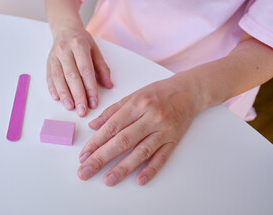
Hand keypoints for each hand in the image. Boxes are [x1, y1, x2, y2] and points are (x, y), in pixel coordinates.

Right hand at [46, 23, 112, 116]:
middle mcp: (65, 50)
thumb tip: (109, 85)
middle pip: (72, 76)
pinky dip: (53, 89)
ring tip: (70, 107)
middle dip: (78, 95)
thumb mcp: (95, 50)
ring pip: (58, 78)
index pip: (85, 70)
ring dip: (64, 95)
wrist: (64, 28)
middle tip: (82, 110)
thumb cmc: (81, 40)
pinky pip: (49, 77)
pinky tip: (58, 98)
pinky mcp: (48, 62)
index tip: (94, 102)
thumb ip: (102, 68)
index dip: (90, 88)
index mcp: (79, 45)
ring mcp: (54, 56)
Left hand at [77, 74, 205, 185]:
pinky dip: (151, 169)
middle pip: (123, 141)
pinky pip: (162, 157)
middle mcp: (151, 117)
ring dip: (123, 168)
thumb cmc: (158, 93)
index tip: (83, 156)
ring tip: (107, 180)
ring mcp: (164, 130)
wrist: (188, 92)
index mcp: (138, 104)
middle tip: (86, 171)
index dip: (96, 142)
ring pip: (141, 152)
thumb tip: (93, 125)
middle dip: (102, 158)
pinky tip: (139, 180)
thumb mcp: (133, 95)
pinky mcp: (174, 140)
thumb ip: (112, 111)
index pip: (112, 127)